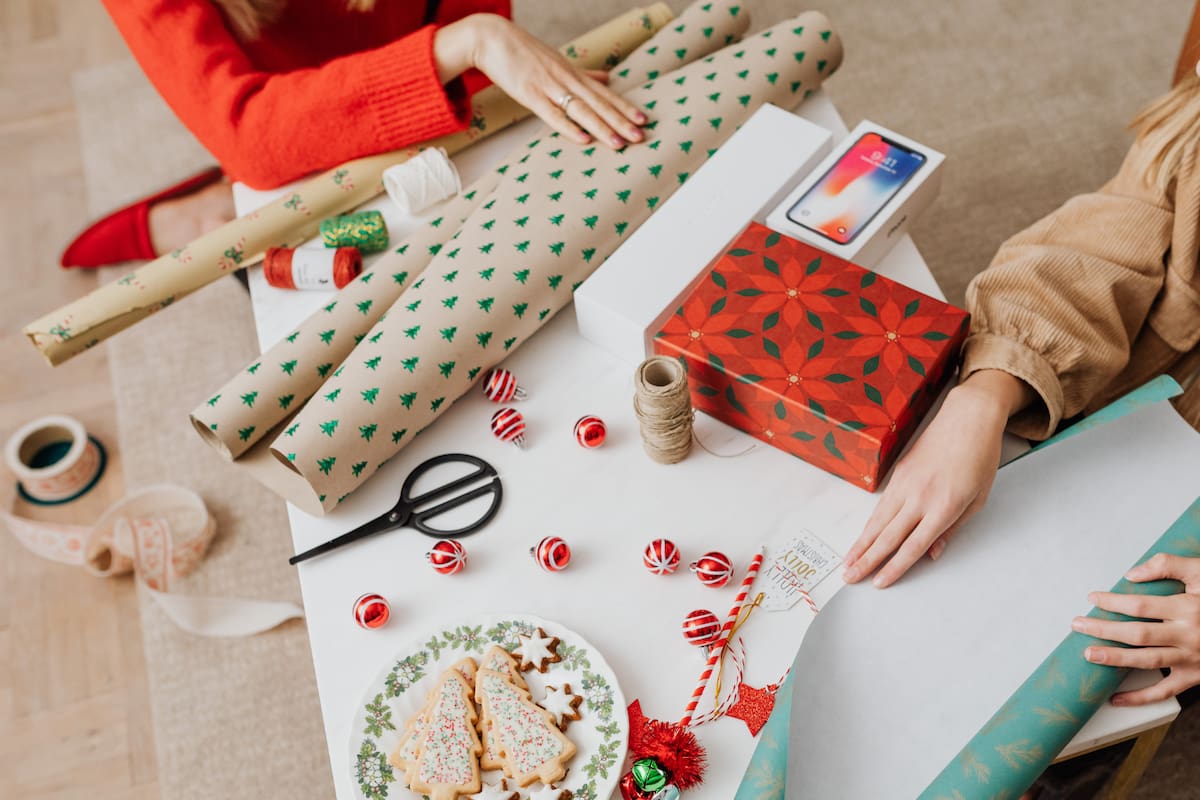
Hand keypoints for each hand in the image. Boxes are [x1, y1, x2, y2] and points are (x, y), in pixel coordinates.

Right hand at [435, 14, 646, 148]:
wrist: (491, 37)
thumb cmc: (523, 51)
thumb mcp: (558, 61)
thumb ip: (584, 73)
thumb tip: (608, 78)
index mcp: (573, 73)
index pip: (604, 93)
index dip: (624, 107)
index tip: (644, 120)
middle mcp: (565, 79)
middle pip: (598, 103)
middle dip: (621, 121)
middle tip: (641, 137)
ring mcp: (548, 86)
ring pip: (581, 110)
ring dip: (601, 127)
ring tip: (620, 143)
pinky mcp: (529, 94)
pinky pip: (551, 114)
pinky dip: (568, 127)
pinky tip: (583, 139)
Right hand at [843, 370, 1031, 587]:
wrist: (968, 420)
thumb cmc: (979, 459)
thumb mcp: (977, 501)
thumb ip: (952, 530)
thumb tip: (932, 554)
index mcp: (943, 508)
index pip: (912, 547)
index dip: (894, 568)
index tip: (879, 583)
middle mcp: (919, 498)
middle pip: (887, 537)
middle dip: (866, 561)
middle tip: (849, 577)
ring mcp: (905, 484)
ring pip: (877, 522)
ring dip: (860, 544)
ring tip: (847, 561)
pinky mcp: (897, 474)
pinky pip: (880, 506)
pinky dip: (868, 524)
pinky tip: (861, 536)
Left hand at [1074, 553, 1199, 705]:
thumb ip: (1169, 565)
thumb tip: (1132, 574)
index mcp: (1188, 608)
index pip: (1140, 606)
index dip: (1113, 602)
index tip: (1093, 598)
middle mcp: (1188, 636)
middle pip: (1137, 634)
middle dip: (1103, 629)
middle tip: (1076, 624)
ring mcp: (1192, 659)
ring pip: (1146, 661)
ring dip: (1114, 658)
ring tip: (1089, 654)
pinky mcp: (1195, 677)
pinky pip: (1165, 691)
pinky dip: (1139, 697)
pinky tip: (1115, 698)